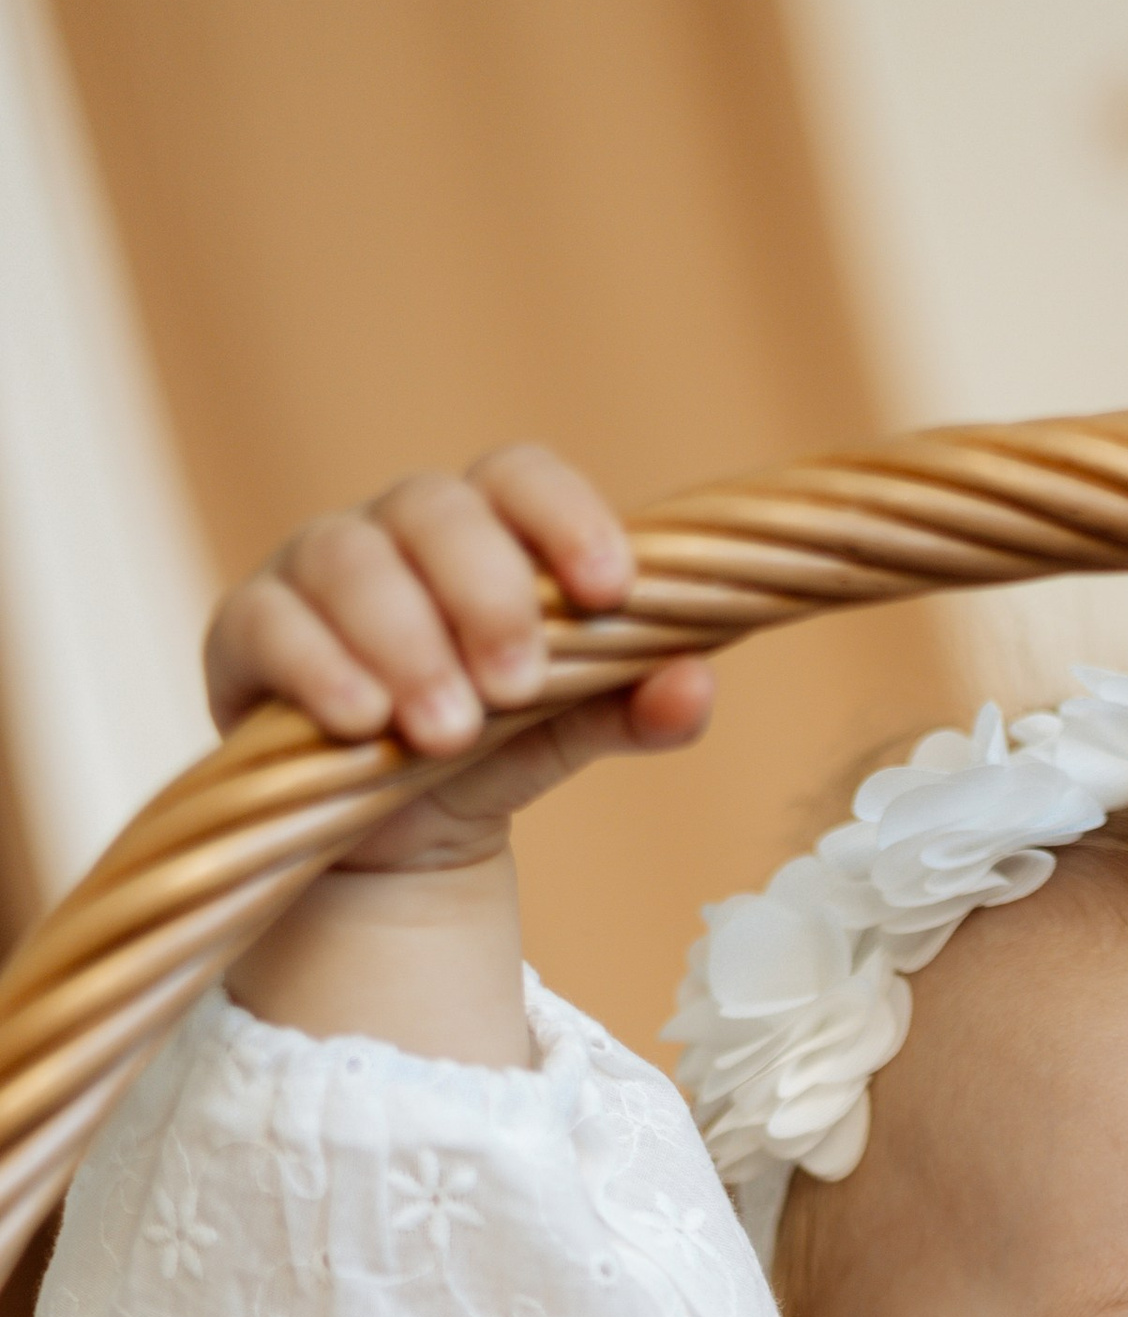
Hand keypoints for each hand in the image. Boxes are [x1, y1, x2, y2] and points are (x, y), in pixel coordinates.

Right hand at [203, 444, 712, 877]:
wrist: (388, 839)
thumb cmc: (486, 753)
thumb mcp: (562, 735)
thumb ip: (627, 709)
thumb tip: (695, 686)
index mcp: (483, 535)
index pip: (519, 477)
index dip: (566, 519)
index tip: (611, 593)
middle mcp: (394, 535)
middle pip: (433, 510)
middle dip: (485, 595)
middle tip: (520, 686)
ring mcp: (310, 575)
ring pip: (348, 561)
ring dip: (406, 642)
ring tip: (448, 731)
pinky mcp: (244, 634)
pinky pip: (267, 623)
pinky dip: (318, 668)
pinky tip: (361, 722)